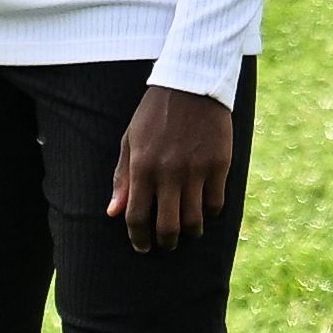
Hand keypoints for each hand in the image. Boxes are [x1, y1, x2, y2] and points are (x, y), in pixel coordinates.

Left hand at [111, 83, 238, 251]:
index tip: (142, 247)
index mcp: (143, 167)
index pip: (137, 216)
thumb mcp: (130, 141)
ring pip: (194, 220)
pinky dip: (210, 213)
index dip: (138, 238)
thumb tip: (113, 212)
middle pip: (168, 225)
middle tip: (165, 244)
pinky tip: (205, 210)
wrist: (192, 85)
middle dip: (165, 242)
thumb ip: (122, 177)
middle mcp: (169, 173)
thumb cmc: (155, 114)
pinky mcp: (219, 165)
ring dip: (190, 232)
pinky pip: (216, 203)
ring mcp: (196, 170)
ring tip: (187, 232)